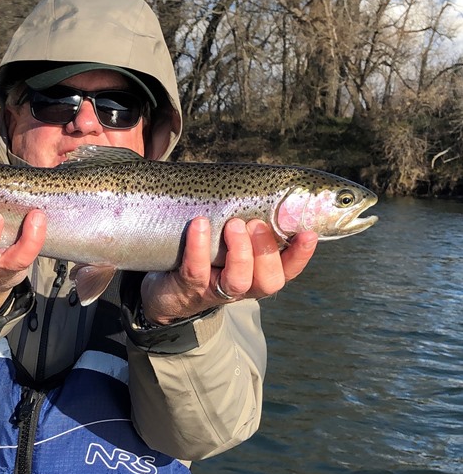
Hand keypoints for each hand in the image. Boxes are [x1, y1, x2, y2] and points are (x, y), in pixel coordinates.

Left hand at [140, 217, 317, 324]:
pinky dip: (199, 247)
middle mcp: (242, 286)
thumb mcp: (227, 242)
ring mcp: (215, 290)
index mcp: (257, 273)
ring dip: (240, 251)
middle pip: (268, 280)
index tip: (309, 233)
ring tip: (233, 224)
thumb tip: (262, 183)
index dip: (300, 255)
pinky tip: (199, 225)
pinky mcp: (188, 287)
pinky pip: (196, 270)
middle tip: (255, 223)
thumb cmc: (203, 255)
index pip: (288, 269)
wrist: (164, 289)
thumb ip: (245, 222)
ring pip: (238, 280)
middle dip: (266, 250)